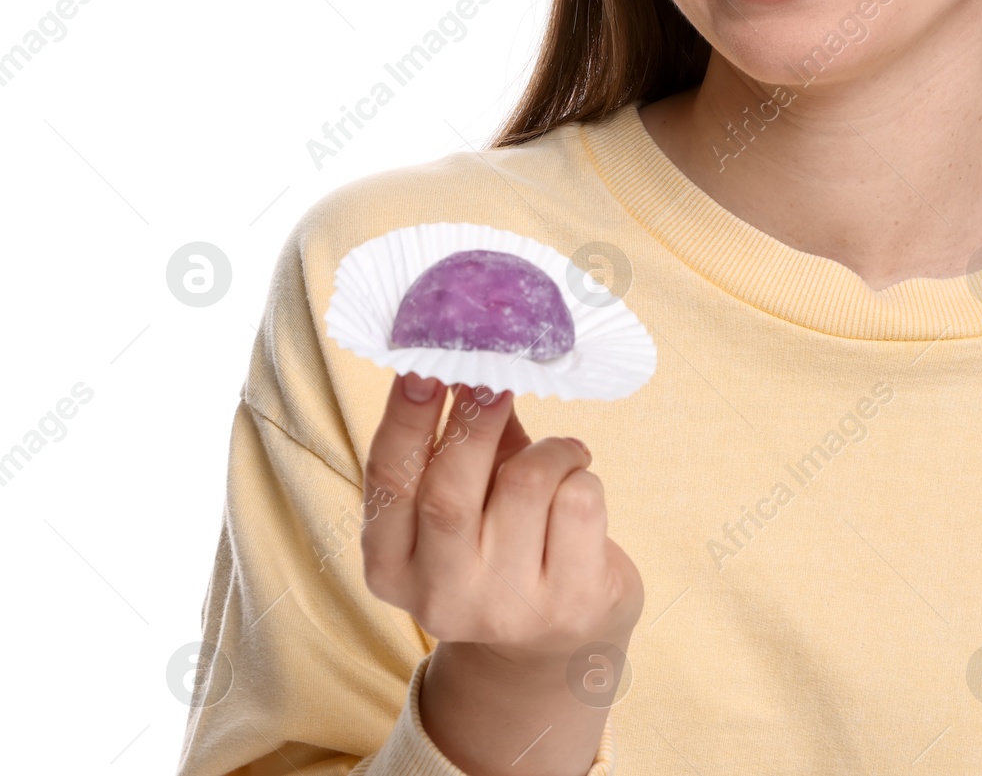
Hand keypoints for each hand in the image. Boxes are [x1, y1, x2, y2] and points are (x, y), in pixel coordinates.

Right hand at [361, 373, 643, 775]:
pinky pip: (579, 502)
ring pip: (527, 485)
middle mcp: (439, 597)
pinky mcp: (570, 604)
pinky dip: (583, 474)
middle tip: (498, 374)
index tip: (425, 363)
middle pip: (451, 491)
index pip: (388, 481)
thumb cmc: (505, 540)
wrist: (558, 643)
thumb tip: (471, 348)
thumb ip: (459, 437)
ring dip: (552, 449)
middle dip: (477, 418)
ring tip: (563, 453)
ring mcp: (506, 609)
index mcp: (391, 565)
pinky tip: (579, 487)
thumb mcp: (467, 497)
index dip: (406, 417)